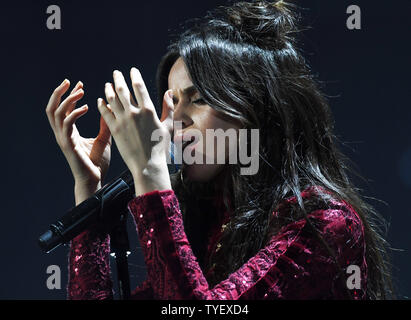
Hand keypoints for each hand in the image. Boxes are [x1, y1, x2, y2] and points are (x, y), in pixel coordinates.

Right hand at [45, 79, 111, 186]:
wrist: (95, 180)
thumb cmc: (98, 162)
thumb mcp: (104, 139)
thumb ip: (105, 124)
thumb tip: (110, 108)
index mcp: (68, 132)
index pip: (62, 109)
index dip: (69, 95)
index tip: (80, 84)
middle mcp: (62, 134)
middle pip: (52, 108)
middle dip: (60, 93)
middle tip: (71, 82)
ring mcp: (63, 139)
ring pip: (56, 113)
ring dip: (67, 100)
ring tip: (80, 92)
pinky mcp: (68, 145)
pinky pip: (66, 124)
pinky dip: (74, 113)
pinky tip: (86, 108)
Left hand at [97, 68, 173, 195]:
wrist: (147, 164)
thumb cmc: (160, 147)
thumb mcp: (168, 126)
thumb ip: (168, 107)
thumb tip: (169, 91)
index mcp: (148, 110)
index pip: (139, 87)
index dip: (134, 76)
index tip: (132, 71)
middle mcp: (134, 113)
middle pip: (123, 90)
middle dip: (118, 78)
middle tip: (116, 73)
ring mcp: (123, 121)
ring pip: (112, 99)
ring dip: (108, 89)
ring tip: (107, 84)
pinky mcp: (115, 130)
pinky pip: (105, 113)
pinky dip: (101, 105)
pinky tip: (100, 100)